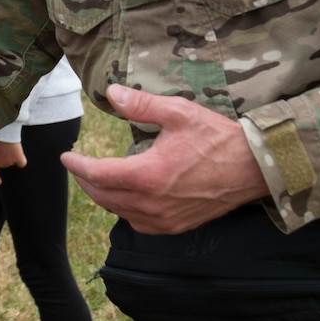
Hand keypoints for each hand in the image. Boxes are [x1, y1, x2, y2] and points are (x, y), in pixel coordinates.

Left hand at [0, 137, 25, 185]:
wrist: (2, 129)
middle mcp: (0, 164)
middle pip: (4, 164)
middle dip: (3, 156)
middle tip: (2, 145)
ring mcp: (9, 162)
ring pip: (13, 161)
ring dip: (12, 155)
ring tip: (8, 144)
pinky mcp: (18, 158)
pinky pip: (21, 163)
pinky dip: (21, 160)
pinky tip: (19, 153)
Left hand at [60, 85, 268, 234]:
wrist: (253, 169)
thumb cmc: (217, 138)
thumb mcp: (178, 112)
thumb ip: (141, 105)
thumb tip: (111, 94)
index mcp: (148, 175)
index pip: (97, 174)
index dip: (77, 166)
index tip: (66, 157)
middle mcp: (152, 203)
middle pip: (103, 196)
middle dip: (86, 181)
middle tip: (78, 167)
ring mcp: (164, 219)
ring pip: (119, 211)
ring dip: (104, 196)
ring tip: (98, 180)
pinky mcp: (176, 226)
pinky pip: (139, 223)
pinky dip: (125, 210)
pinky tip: (127, 197)